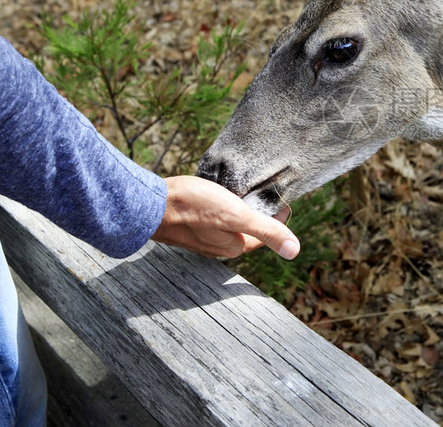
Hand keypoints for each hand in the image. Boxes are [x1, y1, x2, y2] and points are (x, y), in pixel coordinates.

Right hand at [152, 175, 299, 258]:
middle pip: (246, 231)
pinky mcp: (187, 224)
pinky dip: (221, 207)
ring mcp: (200, 237)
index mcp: (233, 247)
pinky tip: (218, 194)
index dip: (278, 218)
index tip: (284, 202)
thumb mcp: (236, 215)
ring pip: (228, 224)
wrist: (148, 204)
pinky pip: (212, 217)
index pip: (264, 235)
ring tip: (247, 191)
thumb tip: (295, 251)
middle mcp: (217, 247)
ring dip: (239, 210)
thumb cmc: (193, 208)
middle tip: (268, 194)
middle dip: (259, 215)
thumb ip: (266, 230)